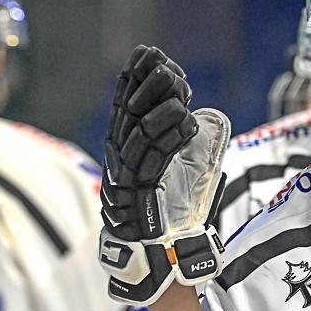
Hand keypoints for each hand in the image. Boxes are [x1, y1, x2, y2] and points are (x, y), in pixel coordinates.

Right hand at [98, 45, 230, 304]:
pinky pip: (153, 161)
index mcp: (121, 151)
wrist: (155, 256)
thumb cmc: (167, 214)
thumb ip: (174, 146)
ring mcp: (123, 178)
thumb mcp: (169, 171)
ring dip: (162, 111)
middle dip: (147, 86)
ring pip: (139, 135)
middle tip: (167, 65)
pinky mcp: (136, 196)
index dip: (132, 79)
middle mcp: (116, 161)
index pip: (123, 106)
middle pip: (128, 115)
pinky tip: (188, 122)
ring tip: (182, 92)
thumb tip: (193, 116)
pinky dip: (171, 140)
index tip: (146, 53)